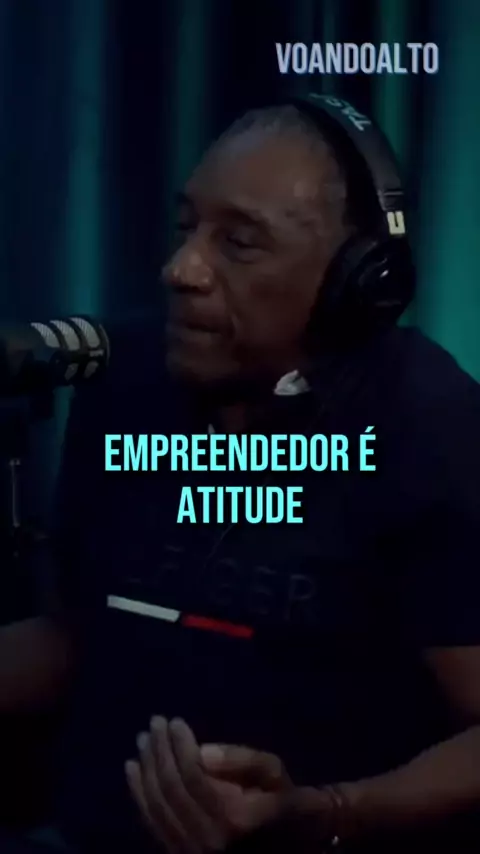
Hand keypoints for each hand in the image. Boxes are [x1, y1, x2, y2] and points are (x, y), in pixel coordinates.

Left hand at [126, 717, 335, 852]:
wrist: (288, 846)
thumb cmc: (283, 802)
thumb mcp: (272, 773)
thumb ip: (239, 759)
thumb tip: (199, 751)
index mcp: (234, 818)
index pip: (194, 775)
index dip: (181, 745)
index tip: (175, 721)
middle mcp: (208, 839)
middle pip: (172, 788)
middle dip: (160, 751)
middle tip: (154, 723)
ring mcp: (190, 852)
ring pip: (157, 805)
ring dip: (146, 768)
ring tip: (144, 740)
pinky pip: (152, 823)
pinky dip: (138, 793)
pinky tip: (133, 769)